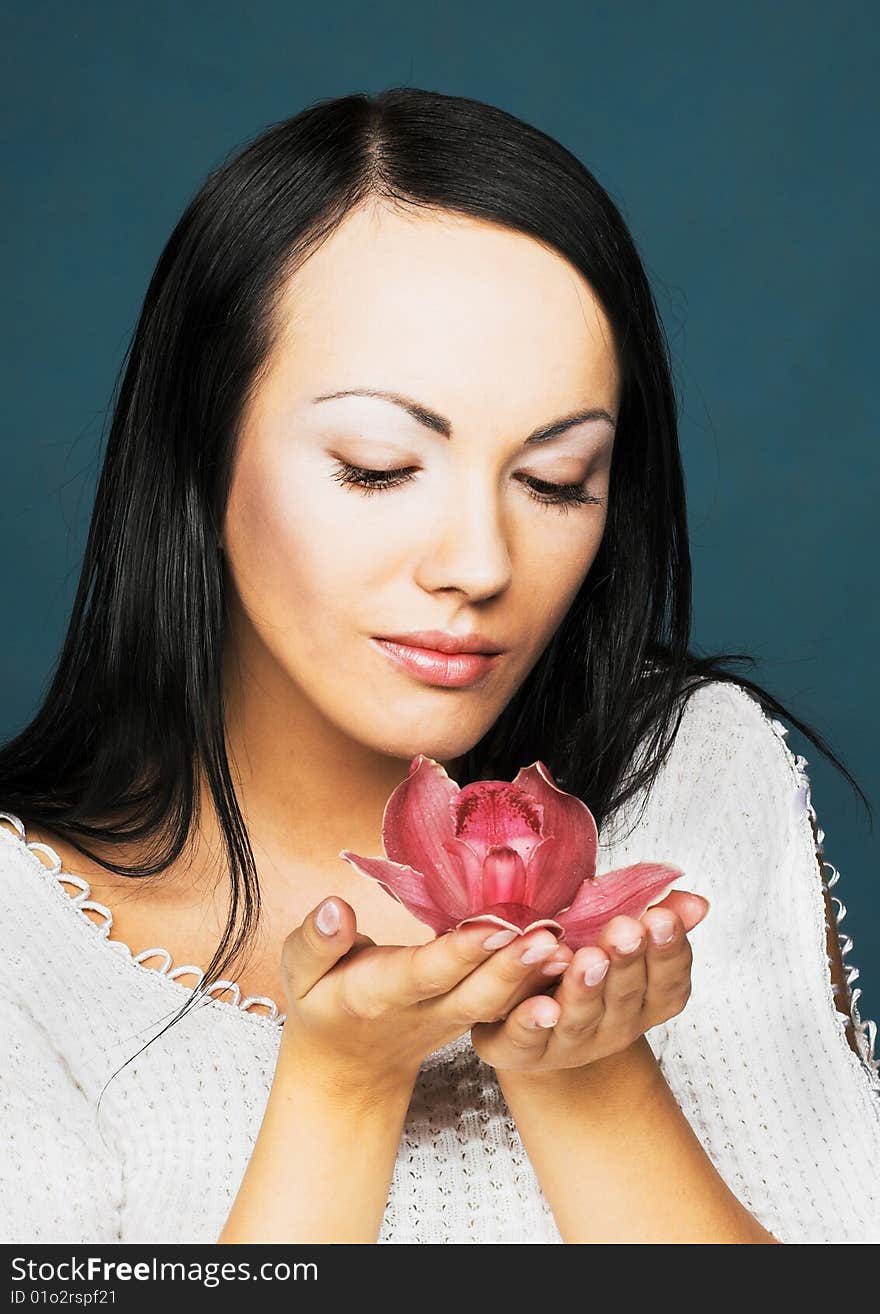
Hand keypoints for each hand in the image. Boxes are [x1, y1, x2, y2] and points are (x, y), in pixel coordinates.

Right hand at [278, 896, 599, 1091]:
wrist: (347, 1065)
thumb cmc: (321, 1001)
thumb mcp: (299, 973)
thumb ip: (316, 941)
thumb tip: (335, 907)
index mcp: (378, 995)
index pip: (424, 973)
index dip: (460, 953)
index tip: (495, 925)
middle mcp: (425, 1011)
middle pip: (476, 993)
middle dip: (514, 967)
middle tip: (552, 937)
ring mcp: (454, 1018)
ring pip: (501, 1001)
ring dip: (537, 977)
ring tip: (575, 947)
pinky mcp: (474, 1014)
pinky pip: (510, 1000)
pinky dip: (541, 982)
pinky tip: (576, 954)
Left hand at [469, 890, 708, 1071]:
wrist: (529, 1017)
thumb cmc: (576, 962)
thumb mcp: (614, 936)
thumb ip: (653, 917)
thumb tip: (696, 903)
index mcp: (642, 1002)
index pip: (668, 983)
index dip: (667, 952)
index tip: (662, 917)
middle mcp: (612, 1029)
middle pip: (624, 999)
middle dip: (626, 963)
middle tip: (626, 930)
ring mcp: (568, 1043)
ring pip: (579, 1019)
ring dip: (584, 989)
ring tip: (587, 957)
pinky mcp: (522, 1051)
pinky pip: (527, 1039)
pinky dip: (533, 1023)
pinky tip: (541, 1006)